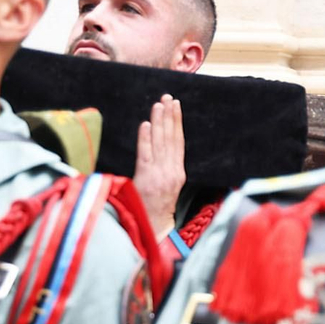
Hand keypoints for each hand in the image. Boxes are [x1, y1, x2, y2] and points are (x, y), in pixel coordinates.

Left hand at [134, 95, 184, 235]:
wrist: (154, 227)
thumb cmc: (159, 208)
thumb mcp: (170, 186)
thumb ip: (168, 166)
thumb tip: (163, 145)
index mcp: (179, 172)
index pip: (179, 141)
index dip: (177, 122)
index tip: (176, 105)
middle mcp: (172, 170)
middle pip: (171, 138)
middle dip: (169, 116)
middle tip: (168, 97)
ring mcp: (159, 173)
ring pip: (160, 142)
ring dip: (159, 122)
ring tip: (158, 105)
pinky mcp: (146, 177)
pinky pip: (145, 154)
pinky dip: (145, 138)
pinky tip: (145, 124)